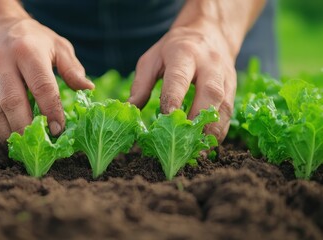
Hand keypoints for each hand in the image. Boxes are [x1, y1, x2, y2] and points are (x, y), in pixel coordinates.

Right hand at [0, 17, 93, 153]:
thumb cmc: (31, 39)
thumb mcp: (56, 45)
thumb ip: (72, 68)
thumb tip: (88, 88)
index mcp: (27, 52)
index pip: (41, 86)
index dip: (50, 110)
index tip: (58, 130)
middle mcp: (1, 62)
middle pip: (13, 102)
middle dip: (26, 128)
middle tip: (38, 146)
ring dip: (7, 136)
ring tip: (20, 152)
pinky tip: (0, 149)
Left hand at [129, 19, 235, 141]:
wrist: (209, 32)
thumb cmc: (174, 49)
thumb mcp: (152, 59)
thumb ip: (141, 84)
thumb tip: (129, 109)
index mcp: (185, 54)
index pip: (180, 78)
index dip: (174, 98)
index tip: (167, 118)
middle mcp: (209, 65)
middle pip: (210, 92)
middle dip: (200, 119)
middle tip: (187, 142)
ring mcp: (225, 76)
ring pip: (225, 105)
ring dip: (213, 130)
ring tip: (200, 151)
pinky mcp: (233, 87)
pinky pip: (229, 111)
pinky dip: (221, 130)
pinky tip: (209, 145)